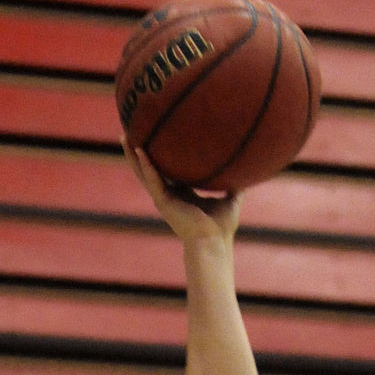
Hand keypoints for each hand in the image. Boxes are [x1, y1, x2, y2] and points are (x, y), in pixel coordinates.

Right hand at [122, 142, 241, 245]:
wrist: (214, 242)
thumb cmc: (222, 227)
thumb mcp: (231, 200)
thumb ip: (236, 186)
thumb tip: (249, 173)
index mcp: (182, 194)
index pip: (168, 171)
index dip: (162, 156)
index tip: (158, 139)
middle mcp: (170, 195)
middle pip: (150, 169)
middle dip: (140, 152)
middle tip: (131, 132)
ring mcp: (164, 198)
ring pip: (143, 173)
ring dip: (133, 156)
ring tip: (124, 136)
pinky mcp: (163, 202)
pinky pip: (152, 179)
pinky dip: (145, 165)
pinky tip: (139, 150)